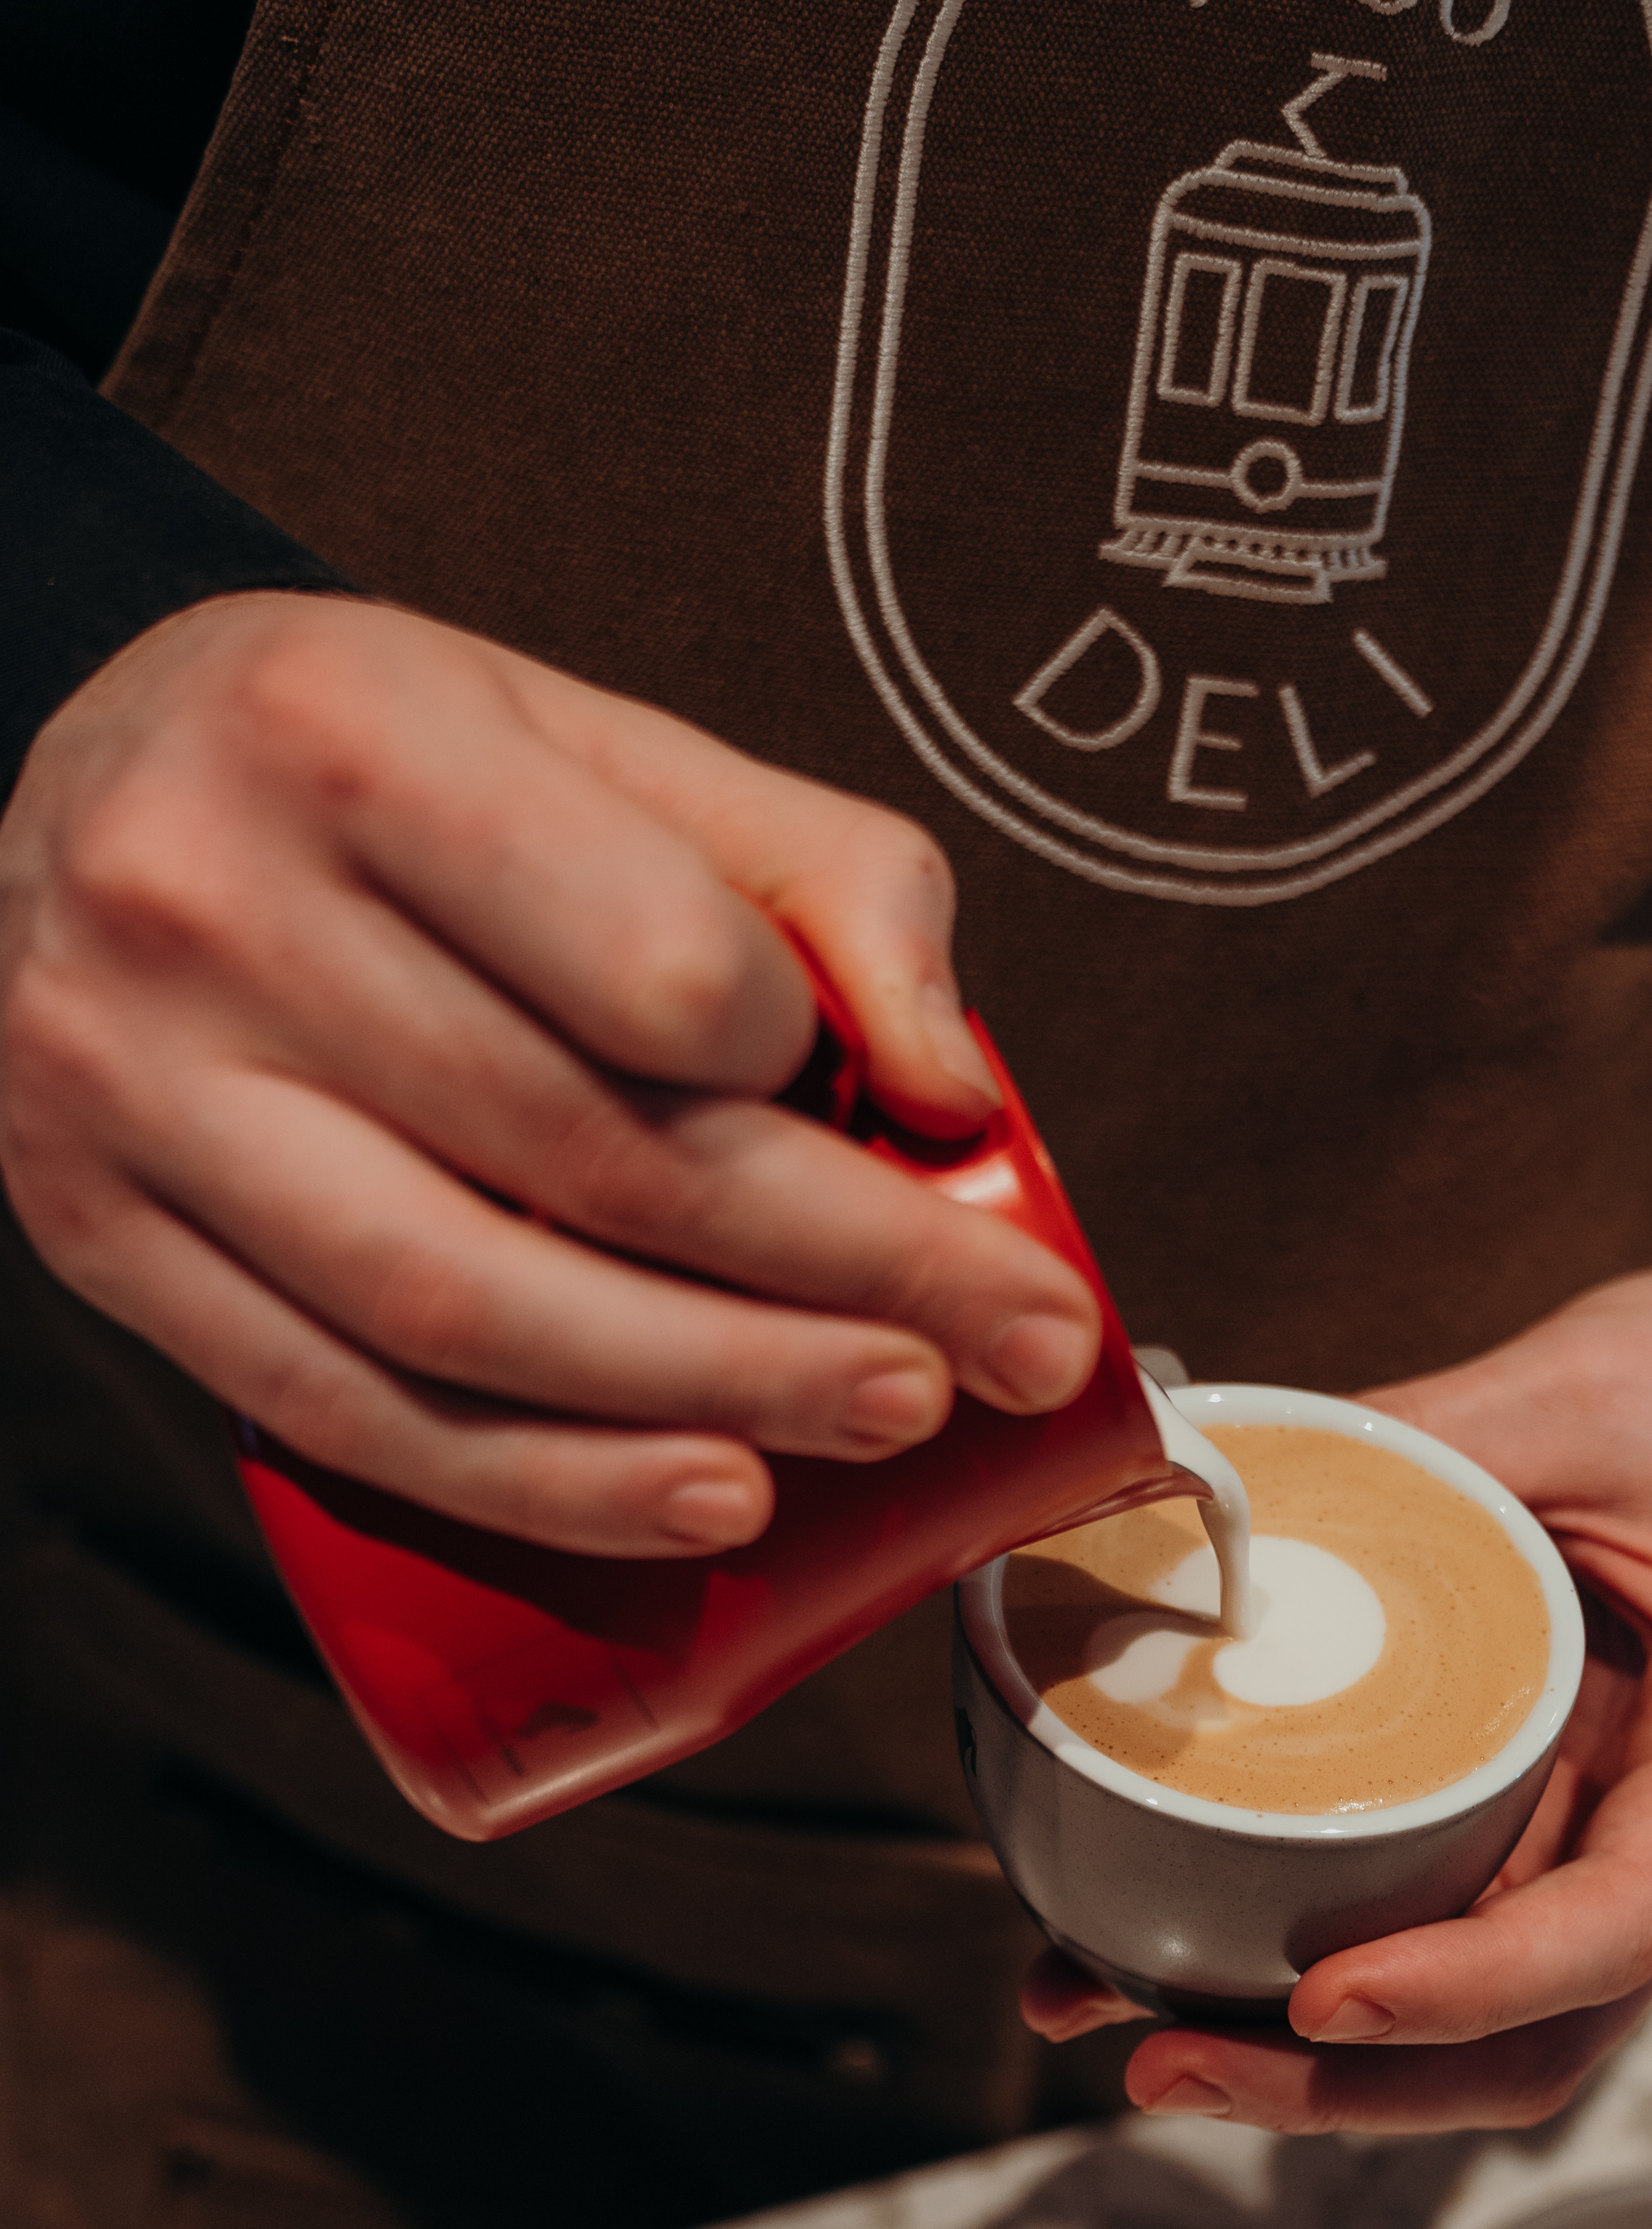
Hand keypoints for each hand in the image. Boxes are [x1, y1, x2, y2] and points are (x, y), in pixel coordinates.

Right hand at [0, 591, 1101, 1552]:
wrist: (84, 794)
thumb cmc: (379, 773)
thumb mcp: (599, 738)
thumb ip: (819, 872)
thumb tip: (955, 1090)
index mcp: (344, 732)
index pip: (652, 963)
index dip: (807, 1065)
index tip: (920, 1127)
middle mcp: (201, 901)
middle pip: (584, 1156)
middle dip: (830, 1282)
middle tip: (985, 1351)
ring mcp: (125, 1086)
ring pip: (464, 1310)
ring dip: (704, 1398)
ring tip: (871, 1421)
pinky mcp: (94, 1234)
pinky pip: (347, 1408)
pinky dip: (543, 1482)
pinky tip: (693, 1496)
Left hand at [1023, 1233, 1651, 2131]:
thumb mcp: (1588, 1390)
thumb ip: (1429, 1439)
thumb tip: (1234, 1481)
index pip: (1625, 1918)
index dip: (1475, 1984)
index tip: (1329, 1996)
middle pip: (1535, 2030)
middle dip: (1355, 2081)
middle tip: (1174, 2061)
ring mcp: (1604, 1838)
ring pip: (1477, 2021)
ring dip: (1316, 2062)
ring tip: (1141, 2035)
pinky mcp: (1534, 1820)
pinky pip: (1434, 1930)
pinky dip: (1311, 1968)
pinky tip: (1172, 1956)